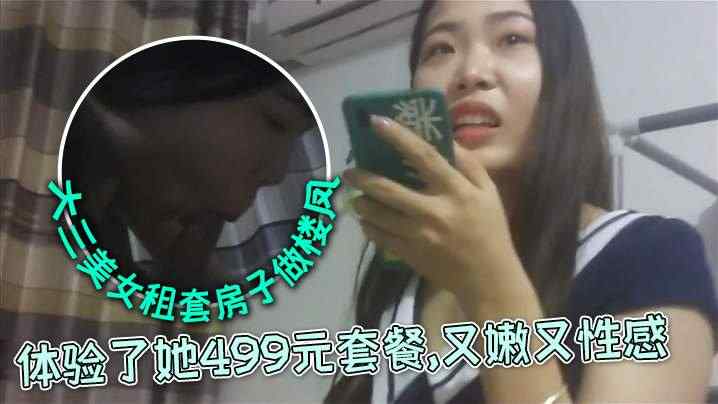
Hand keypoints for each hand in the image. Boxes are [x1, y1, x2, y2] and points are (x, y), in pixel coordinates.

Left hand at [343, 115, 516, 297]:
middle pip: (389, 190)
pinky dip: (368, 227)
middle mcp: (434, 212)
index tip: (376, 121)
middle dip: (363, 178)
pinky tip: (366, 220)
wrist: (488, 279)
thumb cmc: (490, 230)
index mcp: (456, 191)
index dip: (399, 137)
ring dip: (361, 203)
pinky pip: (380, 237)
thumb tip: (445, 139)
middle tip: (348, 171)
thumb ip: (468, 164)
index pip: (424, 156)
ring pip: (378, 215)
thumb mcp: (489, 193)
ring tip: (356, 197)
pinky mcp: (410, 255)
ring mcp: (419, 236)